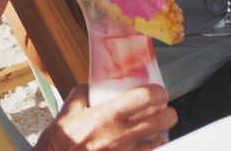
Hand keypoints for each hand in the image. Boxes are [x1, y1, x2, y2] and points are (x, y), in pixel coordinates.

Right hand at [34, 85, 176, 150]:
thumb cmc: (61, 138)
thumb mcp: (70, 107)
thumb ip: (85, 92)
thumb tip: (95, 85)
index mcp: (107, 114)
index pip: (144, 98)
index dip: (158, 92)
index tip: (159, 91)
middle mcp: (119, 133)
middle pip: (160, 121)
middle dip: (169, 113)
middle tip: (166, 108)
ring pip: (157, 140)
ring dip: (161, 131)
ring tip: (158, 125)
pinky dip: (150, 146)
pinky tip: (148, 142)